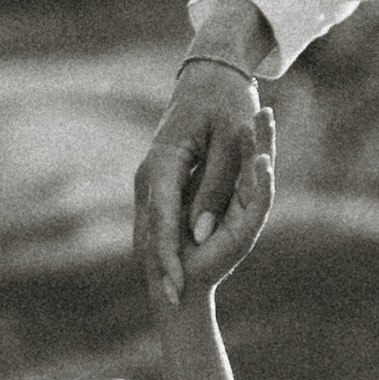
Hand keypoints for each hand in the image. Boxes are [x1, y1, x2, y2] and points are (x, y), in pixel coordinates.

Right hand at [136, 41, 270, 307]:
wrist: (209, 79)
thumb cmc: (226, 107)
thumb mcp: (229, 145)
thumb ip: (217, 188)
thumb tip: (201, 233)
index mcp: (163, 162)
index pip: (161, 218)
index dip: (166, 255)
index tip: (175, 285)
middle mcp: (148, 174)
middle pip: (150, 227)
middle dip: (161, 266)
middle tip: (172, 300)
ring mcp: (149, 179)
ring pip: (151, 226)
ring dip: (160, 259)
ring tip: (171, 293)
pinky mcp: (157, 184)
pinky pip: (158, 219)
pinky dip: (164, 243)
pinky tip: (171, 269)